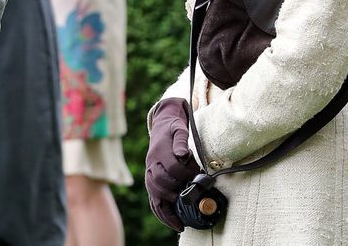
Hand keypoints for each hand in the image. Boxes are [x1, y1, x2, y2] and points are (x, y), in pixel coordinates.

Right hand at [145, 97, 201, 231]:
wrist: (161, 124)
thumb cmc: (173, 128)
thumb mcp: (179, 128)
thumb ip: (181, 141)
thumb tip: (183, 155)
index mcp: (159, 151)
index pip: (172, 167)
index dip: (186, 173)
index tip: (198, 175)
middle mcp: (151, 164)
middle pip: (161, 182)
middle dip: (176, 191)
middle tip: (191, 197)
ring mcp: (149, 173)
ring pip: (154, 194)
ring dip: (166, 209)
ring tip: (179, 223)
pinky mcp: (150, 180)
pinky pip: (152, 199)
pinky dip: (161, 212)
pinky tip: (172, 222)